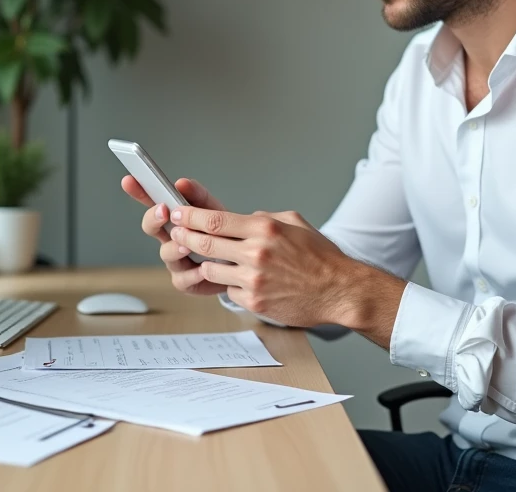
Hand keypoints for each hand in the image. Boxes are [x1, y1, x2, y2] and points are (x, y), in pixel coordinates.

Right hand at [120, 175, 227, 295]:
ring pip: (166, 253)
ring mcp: (175, 261)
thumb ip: (198, 196)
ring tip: (187, 244)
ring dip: (175, 247)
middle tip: (163, 211)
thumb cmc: (224, 236)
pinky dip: (192, 274)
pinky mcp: (185, 282)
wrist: (240, 265)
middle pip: (150, 227)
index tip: (129, 180)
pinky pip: (182, 279)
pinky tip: (202, 269)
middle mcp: (170, 239)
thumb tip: (181, 183)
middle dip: (153, 218)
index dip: (139, 191)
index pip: (152, 202)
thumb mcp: (214, 212)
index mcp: (175, 219)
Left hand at [165, 207, 361, 326]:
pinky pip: (228, 290)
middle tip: (175, 233)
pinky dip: (230, 285)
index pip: (215, 220)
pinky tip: (242, 281)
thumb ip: (264, 218)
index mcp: (265, 228)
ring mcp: (253, 279)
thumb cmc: (320, 256)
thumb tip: (242, 219)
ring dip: (206, 263)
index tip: (178, 214)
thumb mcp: (294, 223)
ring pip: (210, 269)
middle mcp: (256, 252)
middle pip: (204, 243)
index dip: (190, 217)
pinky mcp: (254, 301)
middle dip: (184, 237)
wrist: (339, 290)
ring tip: (209, 259)